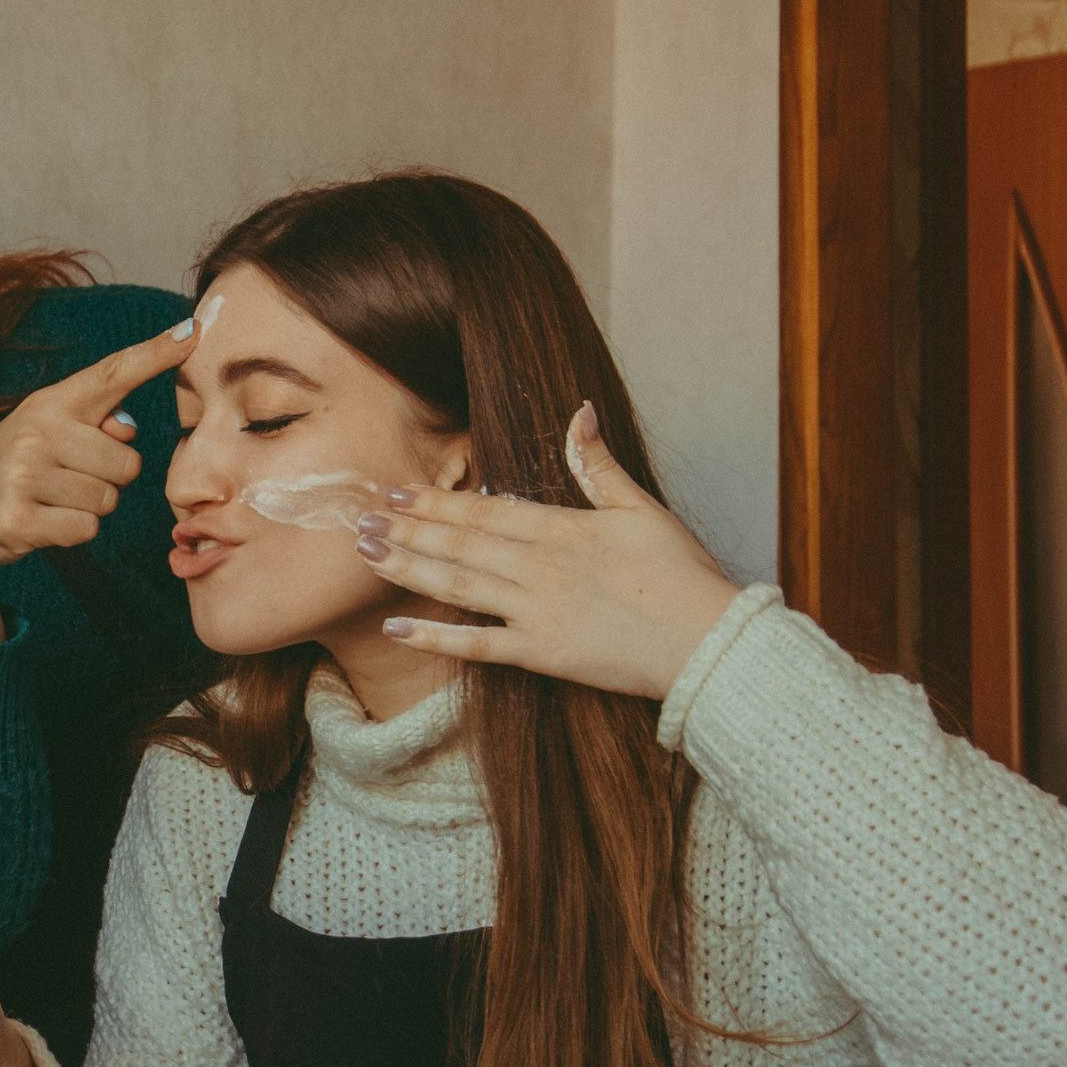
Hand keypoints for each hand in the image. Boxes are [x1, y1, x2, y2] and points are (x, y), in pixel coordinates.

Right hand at [0, 320, 197, 640]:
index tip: (193, 333)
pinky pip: (85, 528)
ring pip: (107, 501)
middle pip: (127, 465)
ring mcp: (24, 474)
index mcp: (52, 402)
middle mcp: (37, 430)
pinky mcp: (17, 518)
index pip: (112, 373)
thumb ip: (95, 421)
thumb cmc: (18, 467)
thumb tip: (127, 431)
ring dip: (89, 508)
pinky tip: (43, 521)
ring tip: (52, 500)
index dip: (155, 354)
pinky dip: (73, 532)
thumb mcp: (50, 431)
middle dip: (109, 481)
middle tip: (67, 480)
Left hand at [353, 403, 742, 698]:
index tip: (396, 491)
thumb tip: (580, 413)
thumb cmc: (681, 576)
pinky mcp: (541, 653)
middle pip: (460, 544)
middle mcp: (540, 566)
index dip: (436, 501)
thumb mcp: (643, 509)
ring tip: (367, 556)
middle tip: (360, 521)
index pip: (486, 510)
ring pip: (458, 586)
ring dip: (408, 569)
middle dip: (408, 531)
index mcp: (564, 529)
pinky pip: (477, 644)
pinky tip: (396, 627)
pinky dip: (435, 637)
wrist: (706, 641)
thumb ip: (600, 466)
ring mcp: (537, 611)